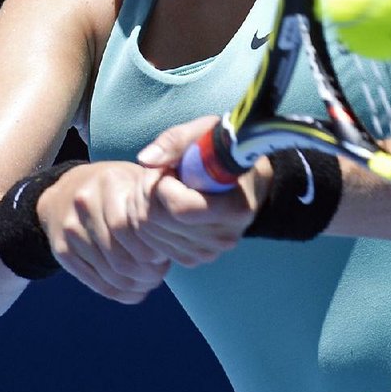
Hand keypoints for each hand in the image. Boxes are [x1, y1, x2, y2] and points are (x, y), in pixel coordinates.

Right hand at [36, 160, 172, 303]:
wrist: (66, 191)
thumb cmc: (116, 189)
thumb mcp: (136, 180)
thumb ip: (159, 198)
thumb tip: (184, 230)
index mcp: (110, 182)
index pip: (133, 229)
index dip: (153, 250)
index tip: (166, 256)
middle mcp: (85, 203)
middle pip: (121, 256)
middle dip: (147, 273)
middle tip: (159, 274)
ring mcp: (70, 228)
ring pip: (110, 273)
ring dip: (135, 285)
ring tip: (149, 281)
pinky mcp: (62, 250)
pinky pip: (95, 282)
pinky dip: (120, 292)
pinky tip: (134, 289)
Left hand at [137, 116, 271, 258]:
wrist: (246, 180)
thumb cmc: (226, 152)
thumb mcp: (206, 132)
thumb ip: (177, 141)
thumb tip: (145, 160)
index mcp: (236, 208)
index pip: (180, 208)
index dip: (162, 184)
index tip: (170, 167)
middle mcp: (224, 237)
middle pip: (160, 220)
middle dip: (148, 191)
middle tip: (160, 172)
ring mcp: (209, 252)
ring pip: (151, 234)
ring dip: (144, 205)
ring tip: (162, 185)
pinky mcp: (194, 259)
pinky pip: (153, 246)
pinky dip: (148, 223)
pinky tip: (161, 204)